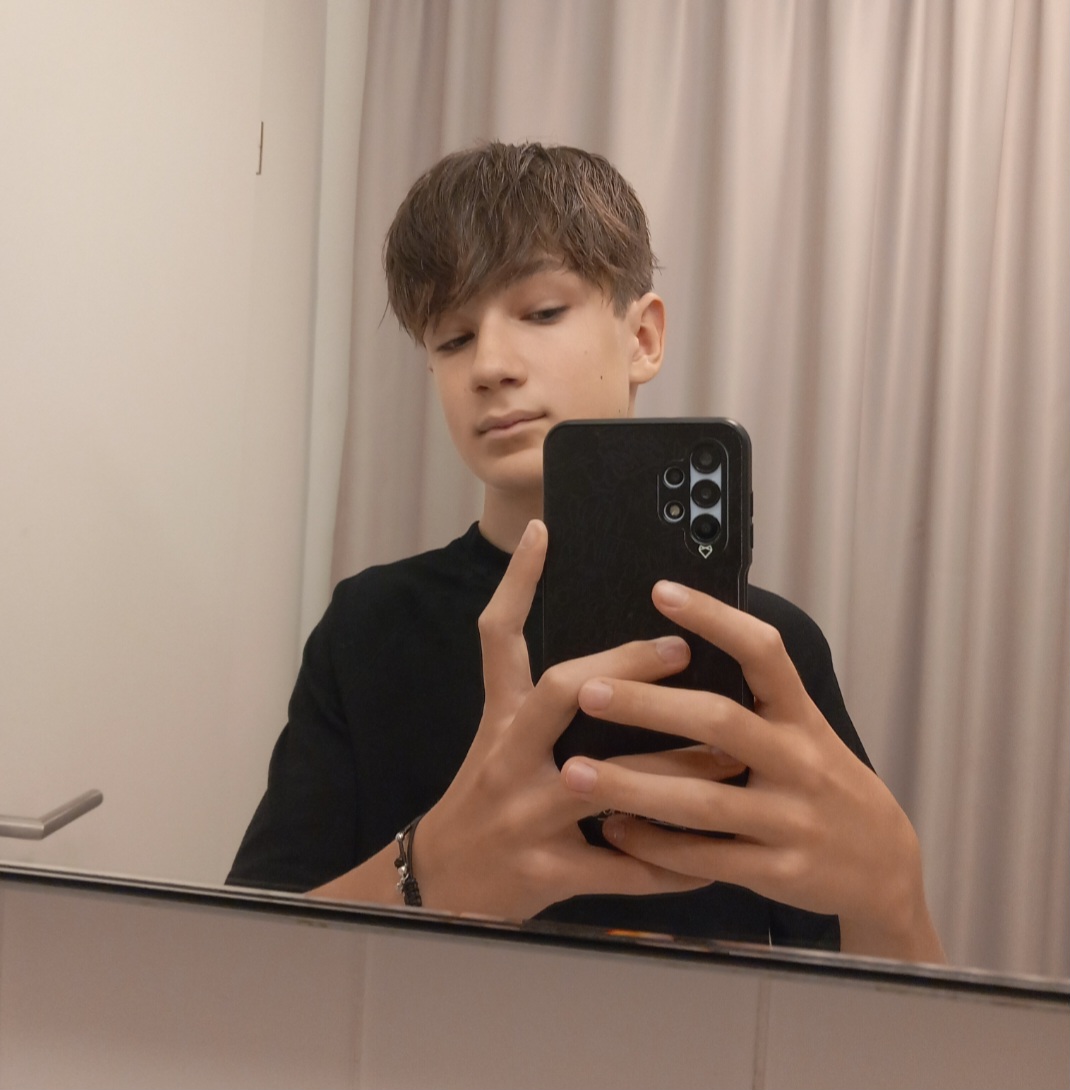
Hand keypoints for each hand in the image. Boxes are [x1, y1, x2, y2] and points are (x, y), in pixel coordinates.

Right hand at [413, 524, 735, 919]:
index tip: (545, 531)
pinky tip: (713, 861)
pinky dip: (672, 866)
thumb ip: (535, 699)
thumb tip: (599, 661)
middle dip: (626, 666)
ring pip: (609, 779)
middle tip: (682, 649)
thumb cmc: (482, 799)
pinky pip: (622, 869)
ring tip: (733, 756)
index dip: (517, 582)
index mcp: (502, 720)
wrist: (439, 886)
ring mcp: (527, 815)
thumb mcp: (494, 738)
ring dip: (676, 768)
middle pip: (562, 690)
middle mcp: (510, 757)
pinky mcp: (547, 872)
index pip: (498, 637)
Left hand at [560, 580, 945, 962]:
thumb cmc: (824, 785)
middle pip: (720, 723)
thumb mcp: (806, 732)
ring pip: (703, 800)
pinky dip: (655, 845)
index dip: (715, 618)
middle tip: (586, 691)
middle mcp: (800, 761)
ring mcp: (792, 820)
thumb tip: (678, 648)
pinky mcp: (779, 872)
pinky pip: (706, 858)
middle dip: (649, 706)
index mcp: (801, 717)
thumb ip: (757, 699)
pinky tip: (612, 830)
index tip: (661, 591)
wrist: (885, 868)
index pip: (764, 653)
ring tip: (574, 772)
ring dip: (633, 786)